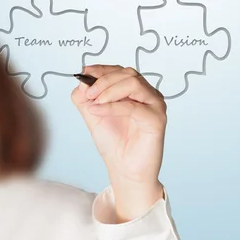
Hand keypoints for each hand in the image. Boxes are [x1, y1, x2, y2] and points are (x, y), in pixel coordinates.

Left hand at [71, 64, 166, 221]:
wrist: (123, 170)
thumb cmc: (113, 143)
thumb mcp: (92, 114)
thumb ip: (85, 96)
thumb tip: (82, 80)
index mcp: (135, 90)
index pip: (120, 71)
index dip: (102, 69)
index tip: (85, 73)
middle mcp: (148, 94)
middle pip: (128, 74)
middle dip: (104, 80)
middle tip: (88, 93)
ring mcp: (155, 105)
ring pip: (134, 84)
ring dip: (109, 90)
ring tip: (95, 102)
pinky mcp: (157, 119)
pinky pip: (134, 107)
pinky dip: (113, 107)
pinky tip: (98, 111)